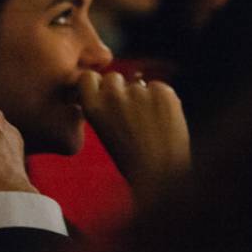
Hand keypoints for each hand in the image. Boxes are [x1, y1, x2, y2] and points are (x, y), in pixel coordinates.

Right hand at [78, 70, 189, 207]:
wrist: (161, 173)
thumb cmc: (131, 159)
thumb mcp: (104, 132)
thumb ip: (104, 107)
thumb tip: (112, 88)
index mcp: (93, 107)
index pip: (87, 78)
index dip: (97, 85)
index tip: (103, 95)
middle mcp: (113, 95)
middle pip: (113, 77)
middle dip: (120, 89)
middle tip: (131, 114)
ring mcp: (139, 92)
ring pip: (139, 84)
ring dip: (143, 97)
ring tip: (150, 124)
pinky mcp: (162, 92)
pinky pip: (159, 87)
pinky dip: (162, 100)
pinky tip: (163, 121)